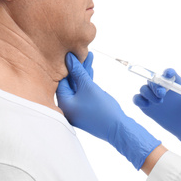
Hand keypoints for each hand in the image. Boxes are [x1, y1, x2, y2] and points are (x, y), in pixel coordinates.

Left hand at [57, 52, 160, 169]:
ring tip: (89, 56)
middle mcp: (67, 108)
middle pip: (70, 83)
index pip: (61, 81)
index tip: (71, 52)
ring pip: (78, 86)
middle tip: (82, 52)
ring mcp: (77, 110)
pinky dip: (87, 82)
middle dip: (77, 67)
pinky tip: (91, 69)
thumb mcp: (88, 86)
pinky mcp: (86, 110)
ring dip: (84, 73)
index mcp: (63, 104)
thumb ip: (78, 71)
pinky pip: (84, 93)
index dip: (67, 65)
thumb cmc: (102, 109)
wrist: (119, 129)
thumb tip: (69, 58)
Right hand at [133, 68, 180, 151]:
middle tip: (162, 94)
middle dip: (155, 85)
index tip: (169, 76)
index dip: (167, 72)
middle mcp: (162, 87)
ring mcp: (152, 95)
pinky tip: (147, 106)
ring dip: (148, 93)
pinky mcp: (145, 105)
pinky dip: (138, 100)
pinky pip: (137, 99)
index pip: (168, 73)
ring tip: (158, 103)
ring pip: (144, 88)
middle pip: (153, 80)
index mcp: (174, 83)